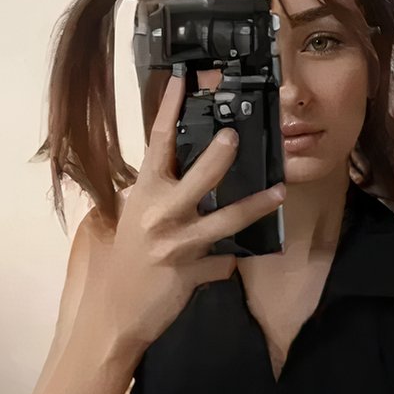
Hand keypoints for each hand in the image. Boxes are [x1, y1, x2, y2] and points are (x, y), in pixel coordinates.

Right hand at [92, 71, 284, 352]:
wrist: (115, 313)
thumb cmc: (123, 263)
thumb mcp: (131, 220)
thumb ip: (153, 196)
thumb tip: (173, 173)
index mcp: (141, 195)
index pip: (156, 143)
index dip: (168, 109)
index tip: (182, 79)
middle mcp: (158, 216)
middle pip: (196, 178)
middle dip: (218, 157)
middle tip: (237, 136)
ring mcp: (175, 245)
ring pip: (223, 221)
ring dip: (254, 207)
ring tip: (277, 193)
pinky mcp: (190, 273)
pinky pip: (221, 263)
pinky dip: (227, 262)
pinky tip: (228, 262)